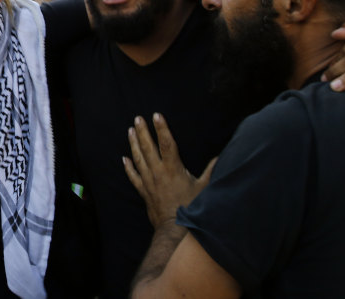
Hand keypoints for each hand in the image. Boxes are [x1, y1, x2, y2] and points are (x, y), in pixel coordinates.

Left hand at [124, 113, 215, 227]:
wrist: (174, 228)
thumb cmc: (190, 208)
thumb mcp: (203, 188)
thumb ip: (211, 171)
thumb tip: (220, 158)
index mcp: (173, 169)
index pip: (166, 143)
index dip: (162, 128)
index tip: (156, 115)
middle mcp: (158, 172)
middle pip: (148, 147)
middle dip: (143, 131)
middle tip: (137, 118)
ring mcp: (148, 181)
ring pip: (138, 158)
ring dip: (133, 144)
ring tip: (130, 131)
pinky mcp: (143, 191)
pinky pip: (133, 176)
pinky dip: (128, 167)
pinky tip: (124, 159)